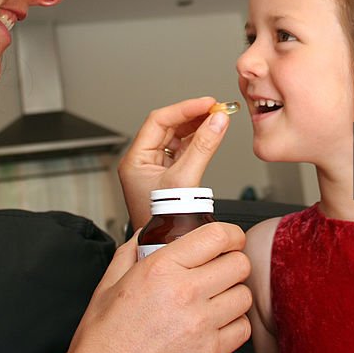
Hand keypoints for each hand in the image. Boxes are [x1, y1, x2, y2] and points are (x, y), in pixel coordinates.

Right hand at [48, 222, 251, 352]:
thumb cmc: (103, 341)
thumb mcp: (108, 285)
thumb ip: (130, 253)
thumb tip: (144, 235)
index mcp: (160, 269)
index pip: (217, 236)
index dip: (231, 234)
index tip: (231, 239)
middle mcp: (184, 293)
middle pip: (239, 264)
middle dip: (233, 263)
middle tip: (221, 269)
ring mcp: (201, 324)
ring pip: (244, 295)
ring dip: (234, 294)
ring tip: (216, 299)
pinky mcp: (210, 352)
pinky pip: (243, 328)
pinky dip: (234, 324)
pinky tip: (216, 323)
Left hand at [118, 96, 230, 228]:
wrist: (166, 248)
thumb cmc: (164, 223)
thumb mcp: (184, 179)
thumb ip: (203, 147)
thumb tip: (218, 121)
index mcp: (135, 160)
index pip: (159, 121)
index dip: (184, 108)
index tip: (207, 104)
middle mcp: (143, 162)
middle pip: (168, 127)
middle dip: (193, 116)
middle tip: (216, 108)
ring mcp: (156, 169)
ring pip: (177, 138)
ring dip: (197, 127)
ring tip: (217, 119)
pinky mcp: (170, 177)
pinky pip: (184, 151)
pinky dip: (198, 141)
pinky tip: (211, 134)